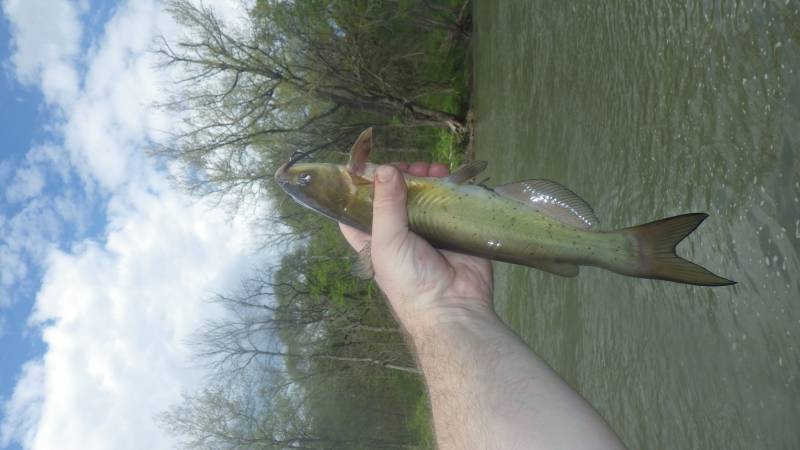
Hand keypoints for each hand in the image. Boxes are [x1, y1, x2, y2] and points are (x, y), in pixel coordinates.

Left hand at [339, 162, 492, 334]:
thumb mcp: (387, 240)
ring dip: (426, 178)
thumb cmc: (408, 279)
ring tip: (432, 169)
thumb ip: (386, 204)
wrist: (453, 305)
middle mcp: (399, 234)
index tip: (368, 166)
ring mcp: (428, 230)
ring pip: (423, 196)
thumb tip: (385, 168)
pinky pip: (449, 201)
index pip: (357, 211)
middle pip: (395, 197)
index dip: (360, 188)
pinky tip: (449, 175)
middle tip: (409, 166)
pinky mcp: (453, 229)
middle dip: (400, 177)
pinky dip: (449, 186)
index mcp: (375, 240)